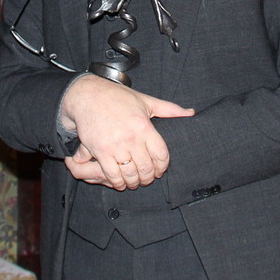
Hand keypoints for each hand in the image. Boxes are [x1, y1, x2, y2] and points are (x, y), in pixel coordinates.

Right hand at [59, 74, 191, 189]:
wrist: (88, 96)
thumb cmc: (118, 97)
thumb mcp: (146, 101)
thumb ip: (169, 109)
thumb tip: (191, 112)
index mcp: (144, 126)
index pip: (161, 155)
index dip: (162, 167)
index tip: (160, 171)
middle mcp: (132, 138)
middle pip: (146, 168)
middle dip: (148, 178)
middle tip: (146, 180)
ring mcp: (115, 146)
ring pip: (130, 174)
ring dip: (133, 183)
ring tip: (134, 183)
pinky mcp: (100, 151)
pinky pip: (112, 174)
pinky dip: (118, 182)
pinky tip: (120, 182)